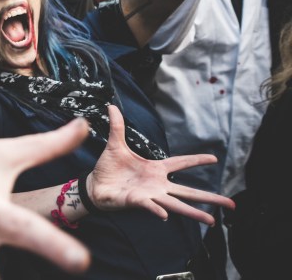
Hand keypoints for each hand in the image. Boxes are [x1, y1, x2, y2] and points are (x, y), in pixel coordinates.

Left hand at [86, 106, 234, 225]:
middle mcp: (157, 184)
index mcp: (156, 169)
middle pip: (188, 191)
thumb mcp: (115, 144)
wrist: (94, 185)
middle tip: (231, 205)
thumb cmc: (108, 167)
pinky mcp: (136, 202)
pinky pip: (150, 206)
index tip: (215, 158)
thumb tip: (111, 106)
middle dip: (210, 197)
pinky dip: (158, 210)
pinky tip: (167, 215)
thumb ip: (118, 126)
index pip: (181, 163)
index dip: (197, 160)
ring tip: (211, 220)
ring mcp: (149, 194)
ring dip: (193, 212)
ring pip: (176, 204)